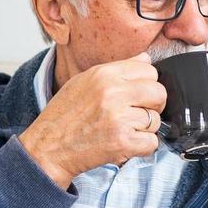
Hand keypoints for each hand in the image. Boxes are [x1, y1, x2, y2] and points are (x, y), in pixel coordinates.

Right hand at [17, 54, 165, 186]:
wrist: (47, 148)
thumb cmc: (64, 116)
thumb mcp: (84, 81)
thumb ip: (117, 70)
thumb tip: (146, 59)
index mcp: (104, 74)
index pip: (149, 69)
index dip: (147, 84)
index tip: (139, 95)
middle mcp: (113, 92)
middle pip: (159, 93)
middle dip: (153, 105)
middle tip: (137, 114)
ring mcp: (119, 117)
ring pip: (156, 120)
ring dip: (144, 129)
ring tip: (123, 130)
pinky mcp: (123, 142)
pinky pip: (152, 142)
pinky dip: (142, 147)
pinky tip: (124, 144)